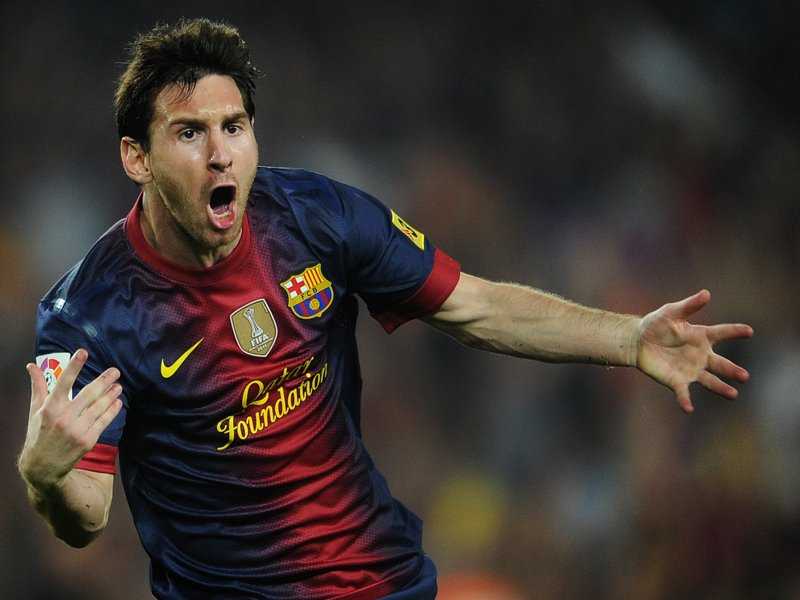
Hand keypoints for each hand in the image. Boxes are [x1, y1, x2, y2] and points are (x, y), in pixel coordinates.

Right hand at [18, 350, 122, 490]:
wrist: (42, 466)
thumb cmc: (38, 434)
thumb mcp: (35, 410)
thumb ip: (38, 386)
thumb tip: (31, 366)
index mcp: (50, 407)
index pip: (63, 382)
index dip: (74, 366)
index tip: (83, 352)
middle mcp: (64, 417)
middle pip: (88, 393)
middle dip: (104, 380)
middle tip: (115, 371)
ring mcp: (77, 429)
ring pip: (99, 407)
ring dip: (111, 394)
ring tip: (118, 386)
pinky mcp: (88, 440)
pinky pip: (104, 421)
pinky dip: (112, 410)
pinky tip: (117, 402)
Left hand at [636, 290, 752, 412]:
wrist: (638, 341)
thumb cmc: (656, 324)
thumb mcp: (671, 312)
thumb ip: (689, 306)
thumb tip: (707, 293)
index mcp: (701, 337)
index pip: (722, 333)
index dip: (734, 331)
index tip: (748, 331)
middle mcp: (700, 355)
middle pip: (720, 364)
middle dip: (732, 370)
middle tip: (744, 376)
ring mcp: (690, 370)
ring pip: (710, 381)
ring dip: (720, 388)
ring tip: (733, 394)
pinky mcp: (676, 381)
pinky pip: (683, 393)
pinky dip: (685, 400)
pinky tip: (688, 408)